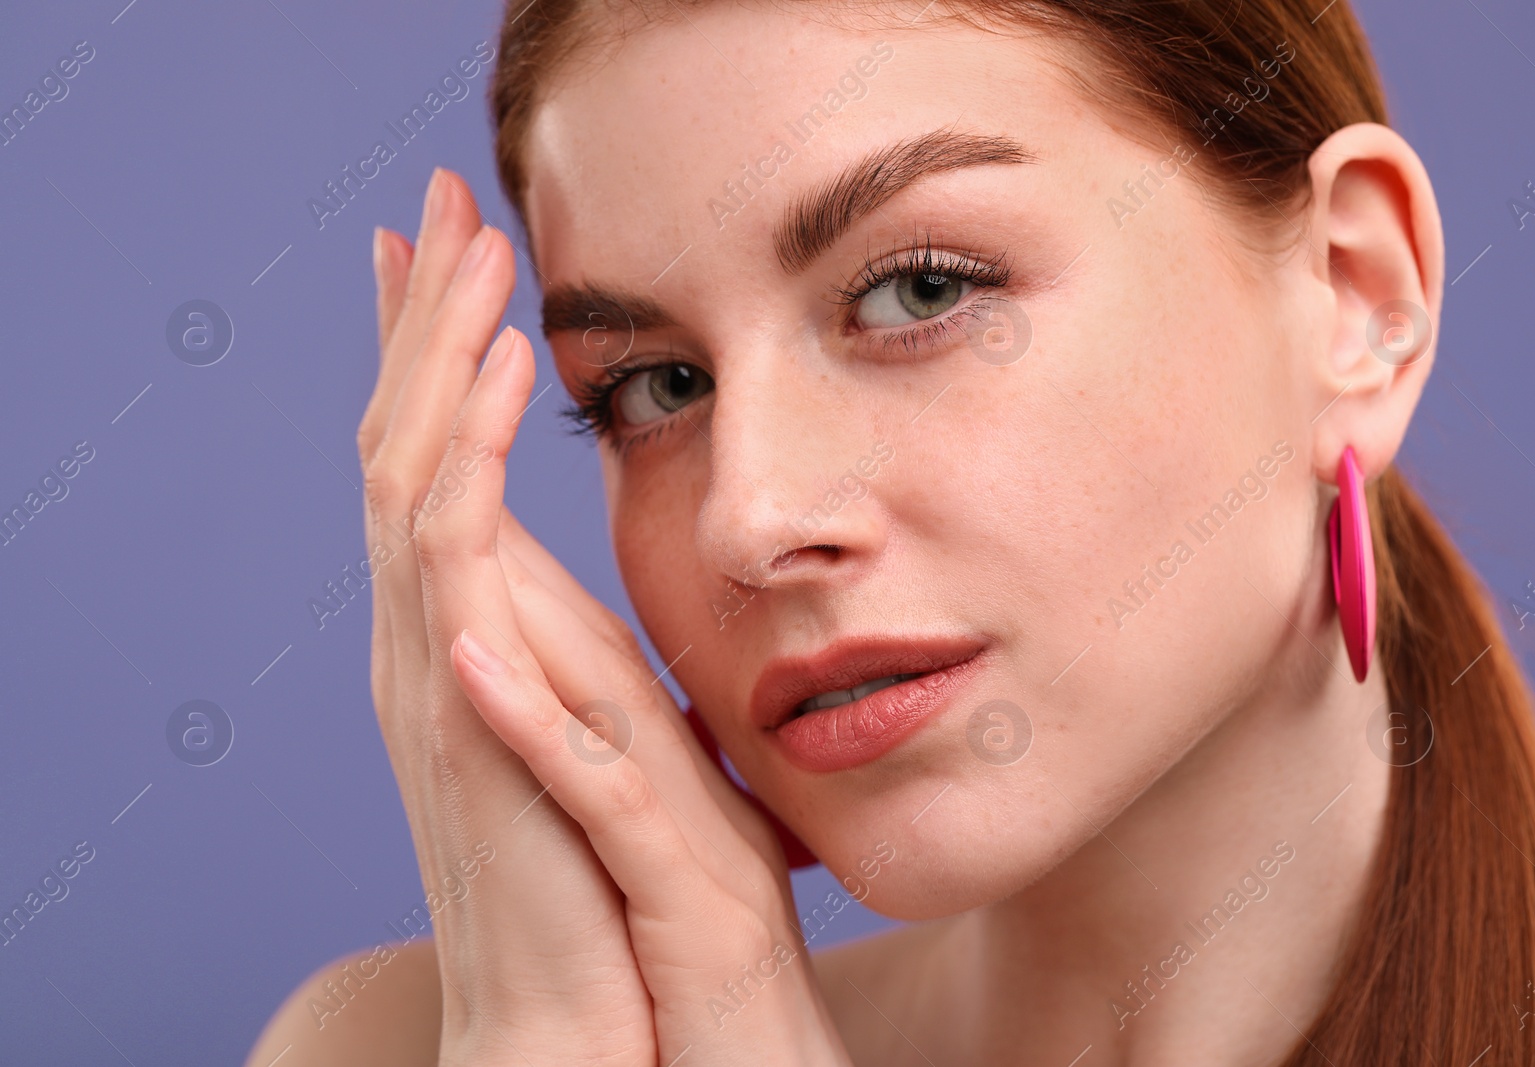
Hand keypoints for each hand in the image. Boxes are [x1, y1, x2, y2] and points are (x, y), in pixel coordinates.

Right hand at [360, 168, 651, 1064]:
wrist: (602, 1020)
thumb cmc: (631, 882)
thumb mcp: (630, 737)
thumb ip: (617, 667)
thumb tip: (662, 616)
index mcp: (480, 641)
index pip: (441, 470)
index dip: (438, 362)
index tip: (457, 261)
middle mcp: (435, 643)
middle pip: (406, 444)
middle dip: (421, 320)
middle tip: (438, 202)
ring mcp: (437, 676)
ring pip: (410, 474)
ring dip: (436, 353)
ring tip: (469, 247)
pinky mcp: (469, 713)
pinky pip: (450, 558)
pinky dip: (468, 454)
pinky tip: (501, 373)